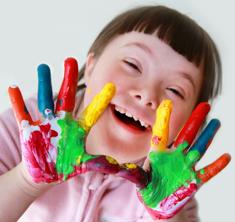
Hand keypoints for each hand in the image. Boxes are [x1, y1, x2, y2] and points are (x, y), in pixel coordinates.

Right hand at [8, 58, 147, 184]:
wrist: (46, 172)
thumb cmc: (67, 165)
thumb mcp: (85, 164)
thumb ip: (101, 164)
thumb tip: (121, 167)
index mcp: (79, 129)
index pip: (92, 112)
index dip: (101, 101)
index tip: (112, 86)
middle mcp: (64, 121)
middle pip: (67, 97)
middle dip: (69, 79)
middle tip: (71, 60)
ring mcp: (46, 123)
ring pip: (45, 100)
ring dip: (43, 84)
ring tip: (43, 66)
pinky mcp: (30, 130)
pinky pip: (23, 114)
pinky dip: (18, 103)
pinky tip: (13, 88)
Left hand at [123, 100, 230, 219]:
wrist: (159, 203)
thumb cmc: (148, 188)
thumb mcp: (139, 180)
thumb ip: (129, 174)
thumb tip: (109, 166)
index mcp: (159, 154)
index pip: (162, 134)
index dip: (164, 120)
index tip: (166, 103)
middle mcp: (175, 156)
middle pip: (187, 135)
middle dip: (196, 120)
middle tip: (205, 104)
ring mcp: (186, 167)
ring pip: (199, 148)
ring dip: (208, 136)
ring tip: (217, 122)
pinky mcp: (194, 180)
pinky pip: (208, 172)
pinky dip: (217, 166)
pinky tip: (227, 156)